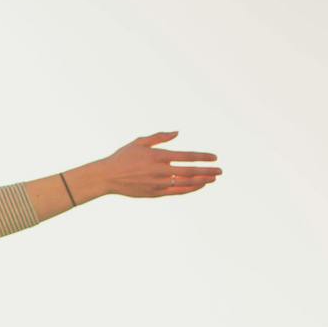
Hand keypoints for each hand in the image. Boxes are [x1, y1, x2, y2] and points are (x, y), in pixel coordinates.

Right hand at [96, 132, 221, 198]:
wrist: (107, 177)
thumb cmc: (123, 157)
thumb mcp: (139, 142)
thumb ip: (159, 137)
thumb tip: (177, 133)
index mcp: (158, 156)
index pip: (187, 156)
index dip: (203, 157)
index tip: (214, 158)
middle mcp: (160, 171)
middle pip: (190, 171)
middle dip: (208, 171)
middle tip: (220, 171)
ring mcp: (158, 184)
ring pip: (186, 183)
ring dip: (201, 181)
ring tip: (212, 179)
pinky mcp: (155, 193)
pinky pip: (177, 192)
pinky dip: (189, 189)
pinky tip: (198, 186)